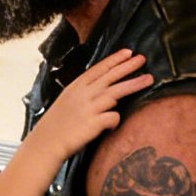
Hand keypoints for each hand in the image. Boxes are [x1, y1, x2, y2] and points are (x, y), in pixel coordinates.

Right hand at [35, 48, 152, 161]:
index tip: (128, 52)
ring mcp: (89, 108)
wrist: (46, 143)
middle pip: (110, 76)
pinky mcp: (93, 123)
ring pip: (116, 92)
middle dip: (128, 66)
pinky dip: (115, 120)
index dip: (114, 59)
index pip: (99, 69)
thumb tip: (103, 90)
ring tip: (149, 79)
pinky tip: (111, 125)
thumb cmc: (57, 124)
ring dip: (134, 84)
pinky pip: (113, 117)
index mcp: (76, 87)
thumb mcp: (67, 101)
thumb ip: (84, 93)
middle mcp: (83, 94)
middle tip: (143, 59)